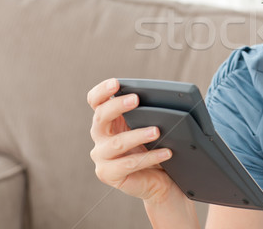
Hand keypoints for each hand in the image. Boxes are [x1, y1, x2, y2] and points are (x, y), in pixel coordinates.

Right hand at [87, 78, 182, 203]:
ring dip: (137, 135)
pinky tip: (166, 152)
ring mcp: (101, 156)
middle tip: (136, 99)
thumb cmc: (155, 147)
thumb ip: (149, 112)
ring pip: (116, 143)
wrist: (160, 179)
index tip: (116, 83)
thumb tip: (164, 99)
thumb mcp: (151, 125)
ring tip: (157, 131)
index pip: (96, 101)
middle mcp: (100, 136)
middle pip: (100, 117)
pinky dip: (150, 157)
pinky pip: (129, 164)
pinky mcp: (108, 174)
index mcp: (108, 119)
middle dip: (118, 105)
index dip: (102, 91)